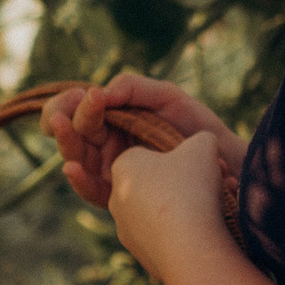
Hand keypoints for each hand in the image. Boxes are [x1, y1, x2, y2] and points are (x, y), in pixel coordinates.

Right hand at [44, 73, 237, 208]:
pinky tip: (72, 168)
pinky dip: (80, 181)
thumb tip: (103, 91)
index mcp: (113, 120)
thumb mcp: (167, 98)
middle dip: (63, 123)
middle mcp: (107, 146)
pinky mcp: (122, 197)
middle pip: (72, 135)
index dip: (67, 104)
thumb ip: (135, 88)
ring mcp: (112, 172)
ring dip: (65, 146)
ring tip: (59, 129)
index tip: (80, 96)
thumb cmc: (196, 127)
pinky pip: (93, 192)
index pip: (77, 110)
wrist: (226, 161)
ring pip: (77, 161)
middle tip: (60, 117)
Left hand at [105, 131, 232, 284]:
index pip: (148, 154)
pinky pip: (166, 239)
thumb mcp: (204, 145)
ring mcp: (127, 230)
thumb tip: (204, 144)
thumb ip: (201, 138)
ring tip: (213, 211)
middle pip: (156, 184)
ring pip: (161, 213)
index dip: (178, 157)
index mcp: (123, 166)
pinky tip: (203, 234)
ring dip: (185, 210)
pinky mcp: (142, 255)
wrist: (188, 247)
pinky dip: (183, 235)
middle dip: (183, 184)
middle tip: (211, 186)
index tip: (198, 164)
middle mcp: (117, 199)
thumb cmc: (191, 187)